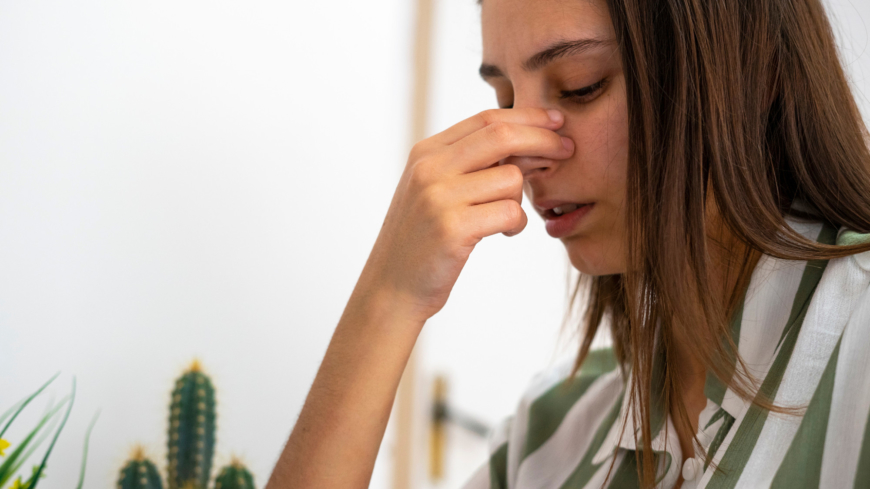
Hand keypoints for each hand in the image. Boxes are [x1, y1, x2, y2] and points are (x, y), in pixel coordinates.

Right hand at [358, 107, 573, 321]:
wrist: (391, 288)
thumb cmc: (423, 240)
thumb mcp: (435, 190)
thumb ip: (468, 164)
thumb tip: (527, 140)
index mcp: (426, 152)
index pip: (486, 119)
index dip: (528, 117)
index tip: (557, 122)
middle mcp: (429, 168)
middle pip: (502, 135)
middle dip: (543, 139)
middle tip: (568, 149)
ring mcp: (438, 197)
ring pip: (511, 178)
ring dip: (522, 198)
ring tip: (507, 217)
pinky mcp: (452, 229)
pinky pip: (510, 212)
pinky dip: (517, 223)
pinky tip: (505, 233)